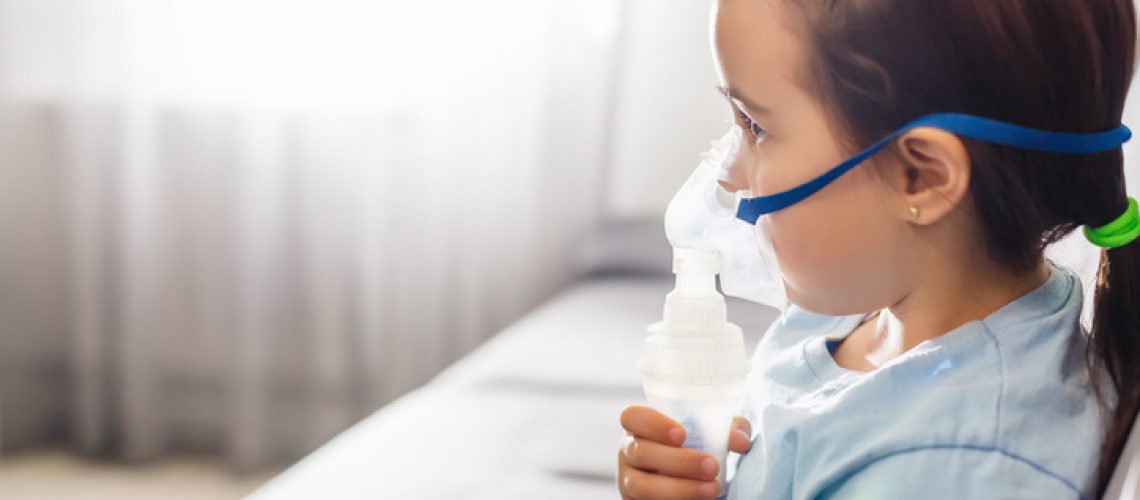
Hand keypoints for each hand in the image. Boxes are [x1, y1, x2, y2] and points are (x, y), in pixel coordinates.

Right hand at [616, 405, 751, 498]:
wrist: (688, 479)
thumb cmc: (694, 449)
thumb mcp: (708, 434)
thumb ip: (725, 430)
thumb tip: (741, 440)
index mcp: (640, 427)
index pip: (632, 417)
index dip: (653, 424)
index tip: (682, 434)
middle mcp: (628, 452)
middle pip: (640, 452)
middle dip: (678, 461)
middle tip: (712, 467)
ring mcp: (628, 481)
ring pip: (642, 486)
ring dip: (678, 489)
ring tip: (711, 490)